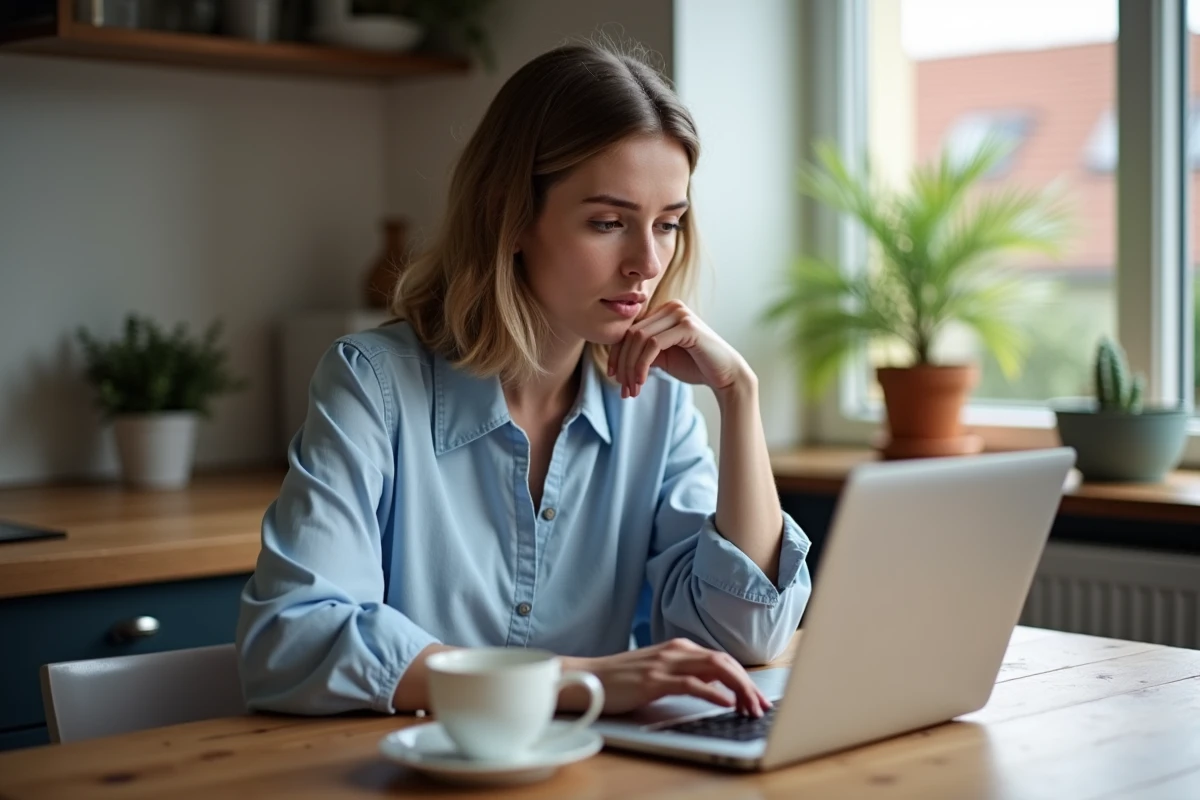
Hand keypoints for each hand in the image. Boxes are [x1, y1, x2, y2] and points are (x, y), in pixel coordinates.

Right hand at [560, 638, 771, 716]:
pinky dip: (713, 692)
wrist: (588, 678)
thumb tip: (714, 687)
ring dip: (738, 689)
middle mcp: (675, 650)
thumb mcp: (658, 672)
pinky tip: (726, 703)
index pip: (721, 659)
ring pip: (714, 668)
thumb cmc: (621, 679)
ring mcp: (665, 663)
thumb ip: (684, 674)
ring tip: (750, 707)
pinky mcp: (654, 680)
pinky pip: (691, 683)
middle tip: (761, 706)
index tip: (756, 697)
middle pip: (723, 661)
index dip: (743, 678)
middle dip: (747, 684)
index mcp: (678, 647)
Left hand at [607, 300, 752, 398]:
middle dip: (623, 364)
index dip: (617, 354)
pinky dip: (642, 365)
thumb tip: (616, 359)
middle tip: (623, 388)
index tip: (614, 377)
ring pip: (639, 339)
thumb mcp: (662, 357)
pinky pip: (653, 345)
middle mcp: (671, 307)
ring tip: (632, 389)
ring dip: (631, 367)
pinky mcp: (687, 326)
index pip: (630, 330)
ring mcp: (680, 314)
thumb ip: (642, 352)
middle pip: (631, 334)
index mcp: (664, 311)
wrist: (726, 376)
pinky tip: (641, 381)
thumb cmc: (695, 366)